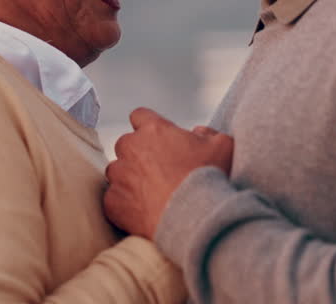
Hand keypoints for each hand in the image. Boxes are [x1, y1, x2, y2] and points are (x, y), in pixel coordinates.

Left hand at [103, 108, 233, 239]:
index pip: (139, 116)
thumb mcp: (223, 146)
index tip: (157, 140)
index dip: (148, 127)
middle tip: (158, 172)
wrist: (195, 220)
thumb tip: (198, 132)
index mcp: (153, 129)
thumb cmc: (210, 179)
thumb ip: (208, 133)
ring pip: (117, 171)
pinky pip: (113, 199)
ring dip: (129, 179)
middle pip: (126, 145)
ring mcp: (119, 175)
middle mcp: (130, 148)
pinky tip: (144, 213)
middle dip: (138, 155)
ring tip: (151, 195)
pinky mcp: (112, 201)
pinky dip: (125, 205)